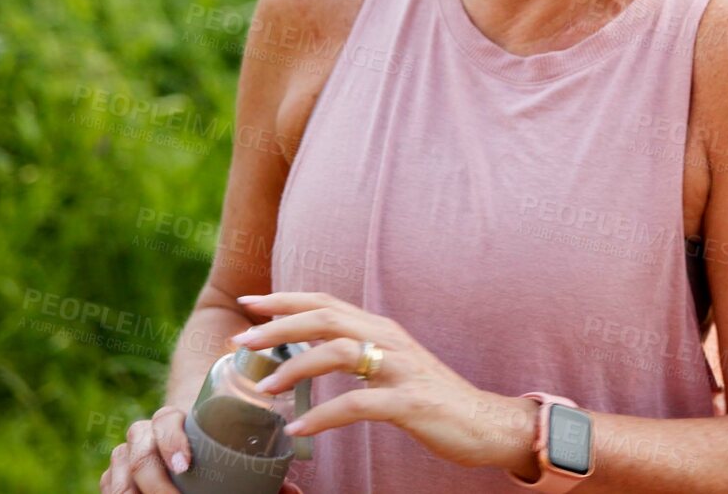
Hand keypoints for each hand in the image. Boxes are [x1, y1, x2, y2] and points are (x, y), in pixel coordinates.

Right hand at [96, 406, 303, 493]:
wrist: (176, 433)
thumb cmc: (212, 443)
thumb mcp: (229, 451)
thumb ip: (261, 473)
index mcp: (172, 418)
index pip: (165, 421)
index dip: (172, 441)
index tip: (186, 464)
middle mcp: (143, 434)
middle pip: (139, 452)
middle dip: (156, 482)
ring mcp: (125, 454)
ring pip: (119, 471)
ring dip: (132, 490)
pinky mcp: (116, 474)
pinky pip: (109, 485)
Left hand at [232, 292, 540, 476]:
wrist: (485, 423)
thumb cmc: (432, 398)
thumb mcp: (392, 365)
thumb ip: (359, 353)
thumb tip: (310, 353)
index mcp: (382, 328)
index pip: (326, 302)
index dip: (286, 299)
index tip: (248, 301)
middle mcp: (390, 339)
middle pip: (326, 319)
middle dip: (279, 325)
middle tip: (242, 338)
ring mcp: (402, 369)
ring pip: (340, 353)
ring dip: (296, 368)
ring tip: (265, 388)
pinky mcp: (410, 401)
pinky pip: (358, 404)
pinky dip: (324, 416)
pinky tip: (299, 428)